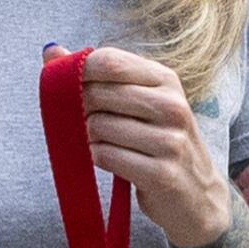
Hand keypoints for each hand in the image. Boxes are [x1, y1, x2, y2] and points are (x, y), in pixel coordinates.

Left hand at [51, 44, 233, 246]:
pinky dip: (98, 158)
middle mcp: (172, 106)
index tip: (73, 89)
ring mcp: (170, 141)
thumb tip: (51, 51)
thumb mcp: (139, 102)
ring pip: (98, 126)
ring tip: (106, 143)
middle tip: (89, 122)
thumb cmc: (159, 142)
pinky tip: (112, 160)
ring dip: (90, 138)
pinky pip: (106, 156)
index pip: (109, 61)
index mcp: (167, 80)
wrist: (197, 195)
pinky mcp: (162, 173)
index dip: (80, 73)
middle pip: (99, 93)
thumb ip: (98, 75)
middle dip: (82, 108)